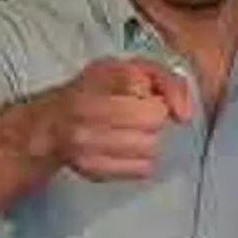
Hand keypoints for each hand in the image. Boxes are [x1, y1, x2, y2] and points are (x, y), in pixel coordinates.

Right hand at [51, 57, 192, 181]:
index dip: (153, 89)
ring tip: (135, 131)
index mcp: (97, 78)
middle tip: (143, 114)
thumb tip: (183, 114)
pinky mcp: (92, 170)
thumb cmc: (100, 91)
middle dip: (155, 115)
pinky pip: (142, 169)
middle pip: (153, 117)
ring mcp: (85, 143)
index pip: (141, 83)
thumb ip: (167, 80)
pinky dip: (143, 160)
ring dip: (151, 138)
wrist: (54, 123)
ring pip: (151, 146)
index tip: (146, 92)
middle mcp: (86, 110)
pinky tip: (130, 149)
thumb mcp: (132, 68)